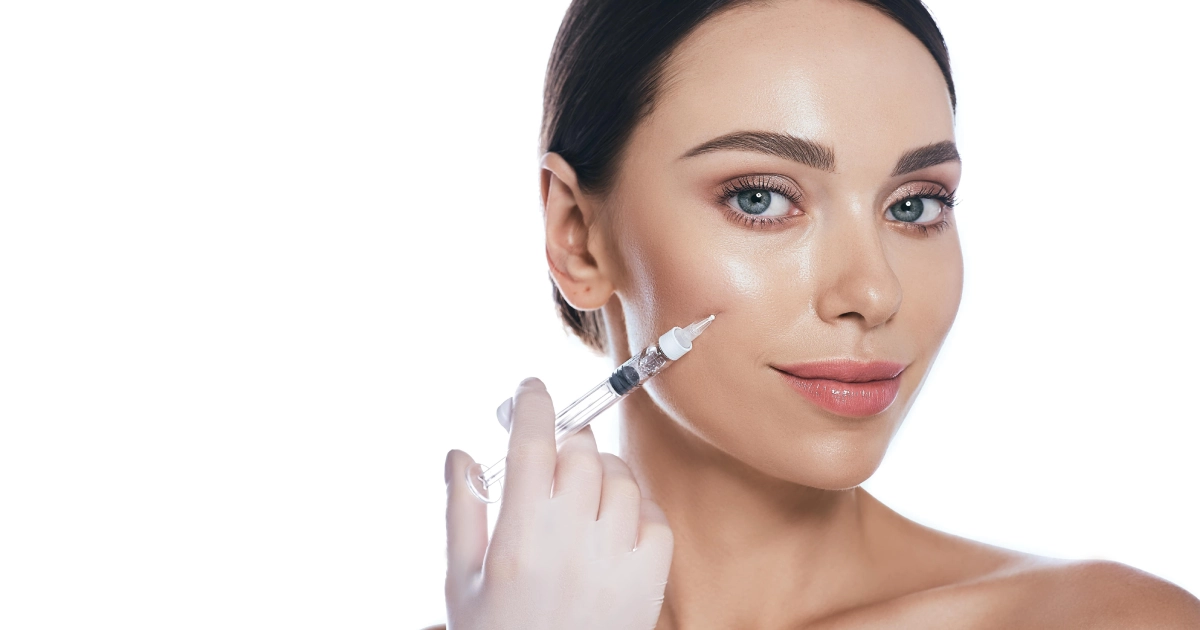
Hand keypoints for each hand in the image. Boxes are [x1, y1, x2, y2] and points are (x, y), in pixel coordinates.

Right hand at [442, 377, 673, 629]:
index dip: (533, 403)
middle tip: (551, 459)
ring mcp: (615, 560)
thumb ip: (462, 511)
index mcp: (518, 536)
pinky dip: (638, 510)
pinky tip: (614, 526)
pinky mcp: (649, 581)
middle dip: (565, 443)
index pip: (533, 443)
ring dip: (601, 474)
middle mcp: (570, 541)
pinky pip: (655, 517)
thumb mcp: (461, 580)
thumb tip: (459, 452)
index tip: (531, 388)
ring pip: (621, 478)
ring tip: (581, 497)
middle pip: (580, 453)